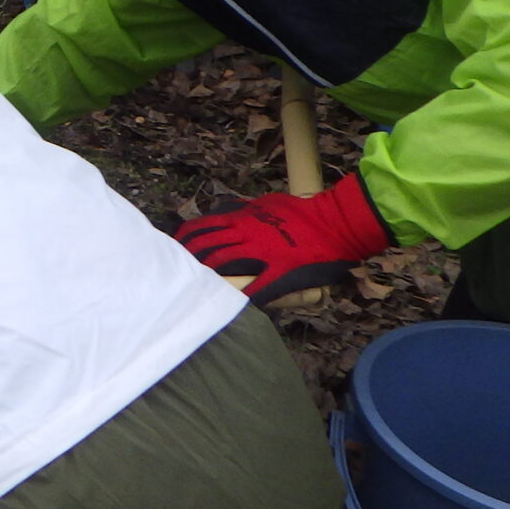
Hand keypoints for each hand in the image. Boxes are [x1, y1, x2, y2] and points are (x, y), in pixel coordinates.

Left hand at [175, 173, 389, 303]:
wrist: (333, 222)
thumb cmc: (301, 211)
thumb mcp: (266, 203)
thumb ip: (245, 209)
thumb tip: (230, 211)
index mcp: (242, 219)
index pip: (203, 227)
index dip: (186, 238)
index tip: (176, 246)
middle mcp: (246, 235)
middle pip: (207, 247)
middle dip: (190, 258)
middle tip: (179, 268)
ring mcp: (261, 254)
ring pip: (224, 264)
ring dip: (208, 275)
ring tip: (196, 285)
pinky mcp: (279, 272)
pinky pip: (258, 288)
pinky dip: (243, 297)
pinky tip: (232, 305)